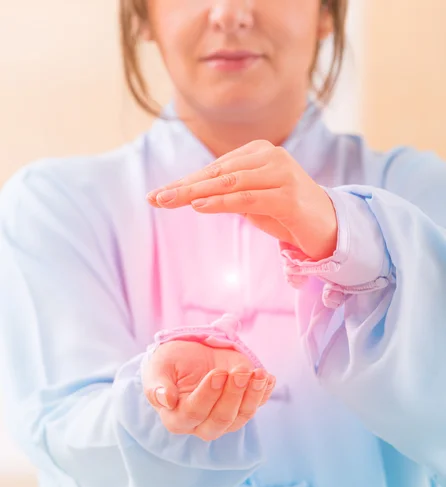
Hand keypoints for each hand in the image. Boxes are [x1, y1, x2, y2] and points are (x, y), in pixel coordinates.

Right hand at [141, 340, 275, 440]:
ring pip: (242, 417)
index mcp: (177, 418)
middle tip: (240, 372)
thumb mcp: (158, 368)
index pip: (194, 413)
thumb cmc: (169, 364)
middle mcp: (201, 424)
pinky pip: (256, 405)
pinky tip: (268, 378)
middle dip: (234, 396)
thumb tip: (166, 399)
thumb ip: (157, 385)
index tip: (218, 373)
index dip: (208, 395)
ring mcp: (224, 417)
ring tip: (259, 374)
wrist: (187, 355)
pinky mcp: (241, 405)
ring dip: (253, 395)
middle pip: (220, 421)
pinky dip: (264, 392)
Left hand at [147, 140, 337, 260]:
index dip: (184, 182)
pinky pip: (248, 198)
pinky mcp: (288, 195)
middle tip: (155, 198)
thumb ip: (226, 192)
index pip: (214, 169)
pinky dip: (221, 202)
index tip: (157, 195)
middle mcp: (270, 157)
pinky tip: (199, 205)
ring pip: (229, 182)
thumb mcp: (251, 201)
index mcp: (258, 153)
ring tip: (169, 201)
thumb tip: (191, 194)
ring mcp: (281, 173)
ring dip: (196, 193)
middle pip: (217, 173)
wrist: (329, 228)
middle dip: (183, 187)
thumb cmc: (286, 214)